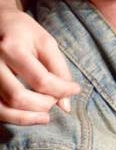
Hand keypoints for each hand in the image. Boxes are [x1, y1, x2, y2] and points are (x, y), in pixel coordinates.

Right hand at [0, 7, 79, 124]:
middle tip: (55, 100)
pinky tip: (29, 115)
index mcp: (11, 48)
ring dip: (27, 118)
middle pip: (18, 97)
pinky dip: (13, 118)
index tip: (74, 89)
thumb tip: (65, 107)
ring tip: (45, 117)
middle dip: (43, 105)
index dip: (62, 90)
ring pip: (2, 109)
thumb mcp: (46, 43)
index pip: (41, 80)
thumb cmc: (23, 32)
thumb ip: (59, 72)